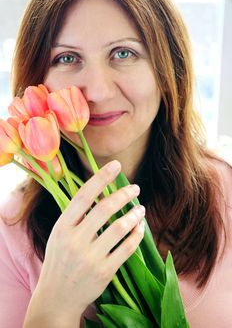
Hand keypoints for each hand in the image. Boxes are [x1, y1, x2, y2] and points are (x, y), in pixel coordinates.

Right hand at [24, 160, 144, 326]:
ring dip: (134, 215)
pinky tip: (140, 227)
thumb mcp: (60, 235)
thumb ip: (77, 216)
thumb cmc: (60, 260)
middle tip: (135, 188)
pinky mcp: (104, 272)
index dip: (101, 178)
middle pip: (105, 208)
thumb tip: (101, 192)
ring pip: (119, 228)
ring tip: (140, 208)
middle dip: (124, 194)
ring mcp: (90, 258)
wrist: (57, 297)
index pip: (83, 196)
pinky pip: (127, 248)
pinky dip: (137, 234)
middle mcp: (75, 240)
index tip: (115, 165)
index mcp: (62, 227)